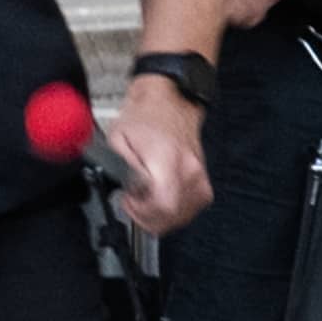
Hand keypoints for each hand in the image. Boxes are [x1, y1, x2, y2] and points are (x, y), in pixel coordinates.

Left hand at [107, 76, 211, 234]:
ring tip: (146, 199)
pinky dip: (175, 211)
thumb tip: (125, 190)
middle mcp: (190, 171)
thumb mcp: (117, 139)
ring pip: (183, 216)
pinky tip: (162, 200)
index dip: (142, 211)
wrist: (170, 104)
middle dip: (148, 216)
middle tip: (134, 201)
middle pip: (174, 216)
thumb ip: (119, 169)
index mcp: (168, 160)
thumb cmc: (144, 118)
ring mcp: (200, 177)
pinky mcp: (204, 181)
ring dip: (161, 216)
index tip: (129, 200)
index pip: (164, 205)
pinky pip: (192, 208)